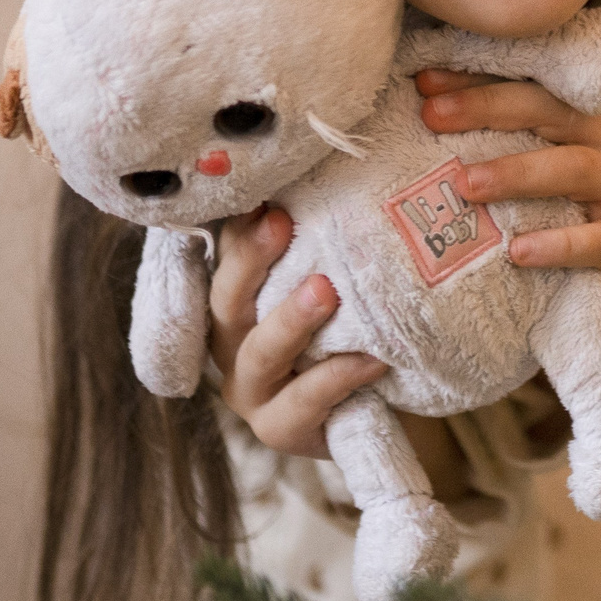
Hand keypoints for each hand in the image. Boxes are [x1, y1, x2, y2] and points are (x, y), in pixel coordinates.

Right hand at [208, 204, 386, 460]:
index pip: (224, 257)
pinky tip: (372, 357)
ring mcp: (252, 391)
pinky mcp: (281, 429)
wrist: (376, 405)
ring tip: (326, 290)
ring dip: (291, 321)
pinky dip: (337, 377)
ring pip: (259, 354)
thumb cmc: (346, 330)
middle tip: (281, 222)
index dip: (236, 227)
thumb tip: (333, 171)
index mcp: (235, 302)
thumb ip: (322, 240)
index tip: (262, 192)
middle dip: (251, 261)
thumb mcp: (330, 281)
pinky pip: (304, 401)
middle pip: (227, 301)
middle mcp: (231, 344)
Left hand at [416, 69, 600, 320]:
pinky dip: (558, 245)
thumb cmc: (551, 196)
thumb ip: (490, 129)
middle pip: (550, 110)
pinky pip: (598, 239)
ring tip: (468, 186)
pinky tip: (517, 252)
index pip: (527, 81)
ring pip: (576, 168)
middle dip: (487, 109)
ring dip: (517, 173)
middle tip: (433, 118)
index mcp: (580, 106)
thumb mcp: (527, 152)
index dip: (476, 79)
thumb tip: (420, 101)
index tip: (424, 84)